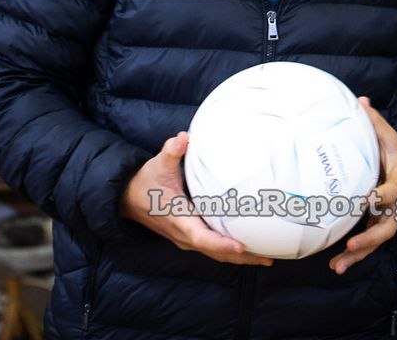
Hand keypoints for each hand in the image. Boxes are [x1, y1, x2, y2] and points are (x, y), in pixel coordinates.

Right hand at [120, 131, 273, 265]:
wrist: (128, 199)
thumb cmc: (146, 182)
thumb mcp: (157, 165)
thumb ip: (171, 152)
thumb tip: (184, 138)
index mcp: (179, 219)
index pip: (201, 237)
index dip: (220, 243)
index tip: (240, 246)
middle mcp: (184, 235)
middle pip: (216, 253)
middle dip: (242, 257)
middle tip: (268, 258)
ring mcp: (188, 240)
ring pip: (216, 255)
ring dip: (240, 259)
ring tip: (267, 258)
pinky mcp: (191, 238)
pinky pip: (213, 250)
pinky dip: (232, 253)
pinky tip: (251, 250)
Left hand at [329, 97, 396, 274]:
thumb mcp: (391, 137)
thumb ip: (375, 123)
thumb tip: (361, 100)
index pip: (393, 192)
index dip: (382, 197)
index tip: (368, 199)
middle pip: (386, 226)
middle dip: (369, 237)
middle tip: (351, 244)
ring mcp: (389, 219)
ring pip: (376, 241)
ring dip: (358, 255)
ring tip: (338, 266)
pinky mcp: (379, 226)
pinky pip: (369, 244)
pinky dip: (354, 256)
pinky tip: (335, 266)